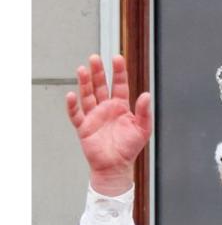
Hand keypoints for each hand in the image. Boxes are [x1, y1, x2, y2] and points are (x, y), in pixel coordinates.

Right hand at [66, 54, 151, 195]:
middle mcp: (106, 108)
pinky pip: (76, 114)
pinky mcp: (83, 127)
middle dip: (98, 72)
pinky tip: (71, 95)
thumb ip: (144, 112)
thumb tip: (146, 95)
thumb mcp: (143, 129)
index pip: (119, 85)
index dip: (118, 72)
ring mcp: (94, 116)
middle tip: (95, 58)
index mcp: (121, 107)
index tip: (117, 58)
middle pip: (100, 86)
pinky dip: (72, 105)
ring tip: (82, 69)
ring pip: (87, 95)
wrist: (116, 167)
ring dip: (84, 83)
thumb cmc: (130, 148)